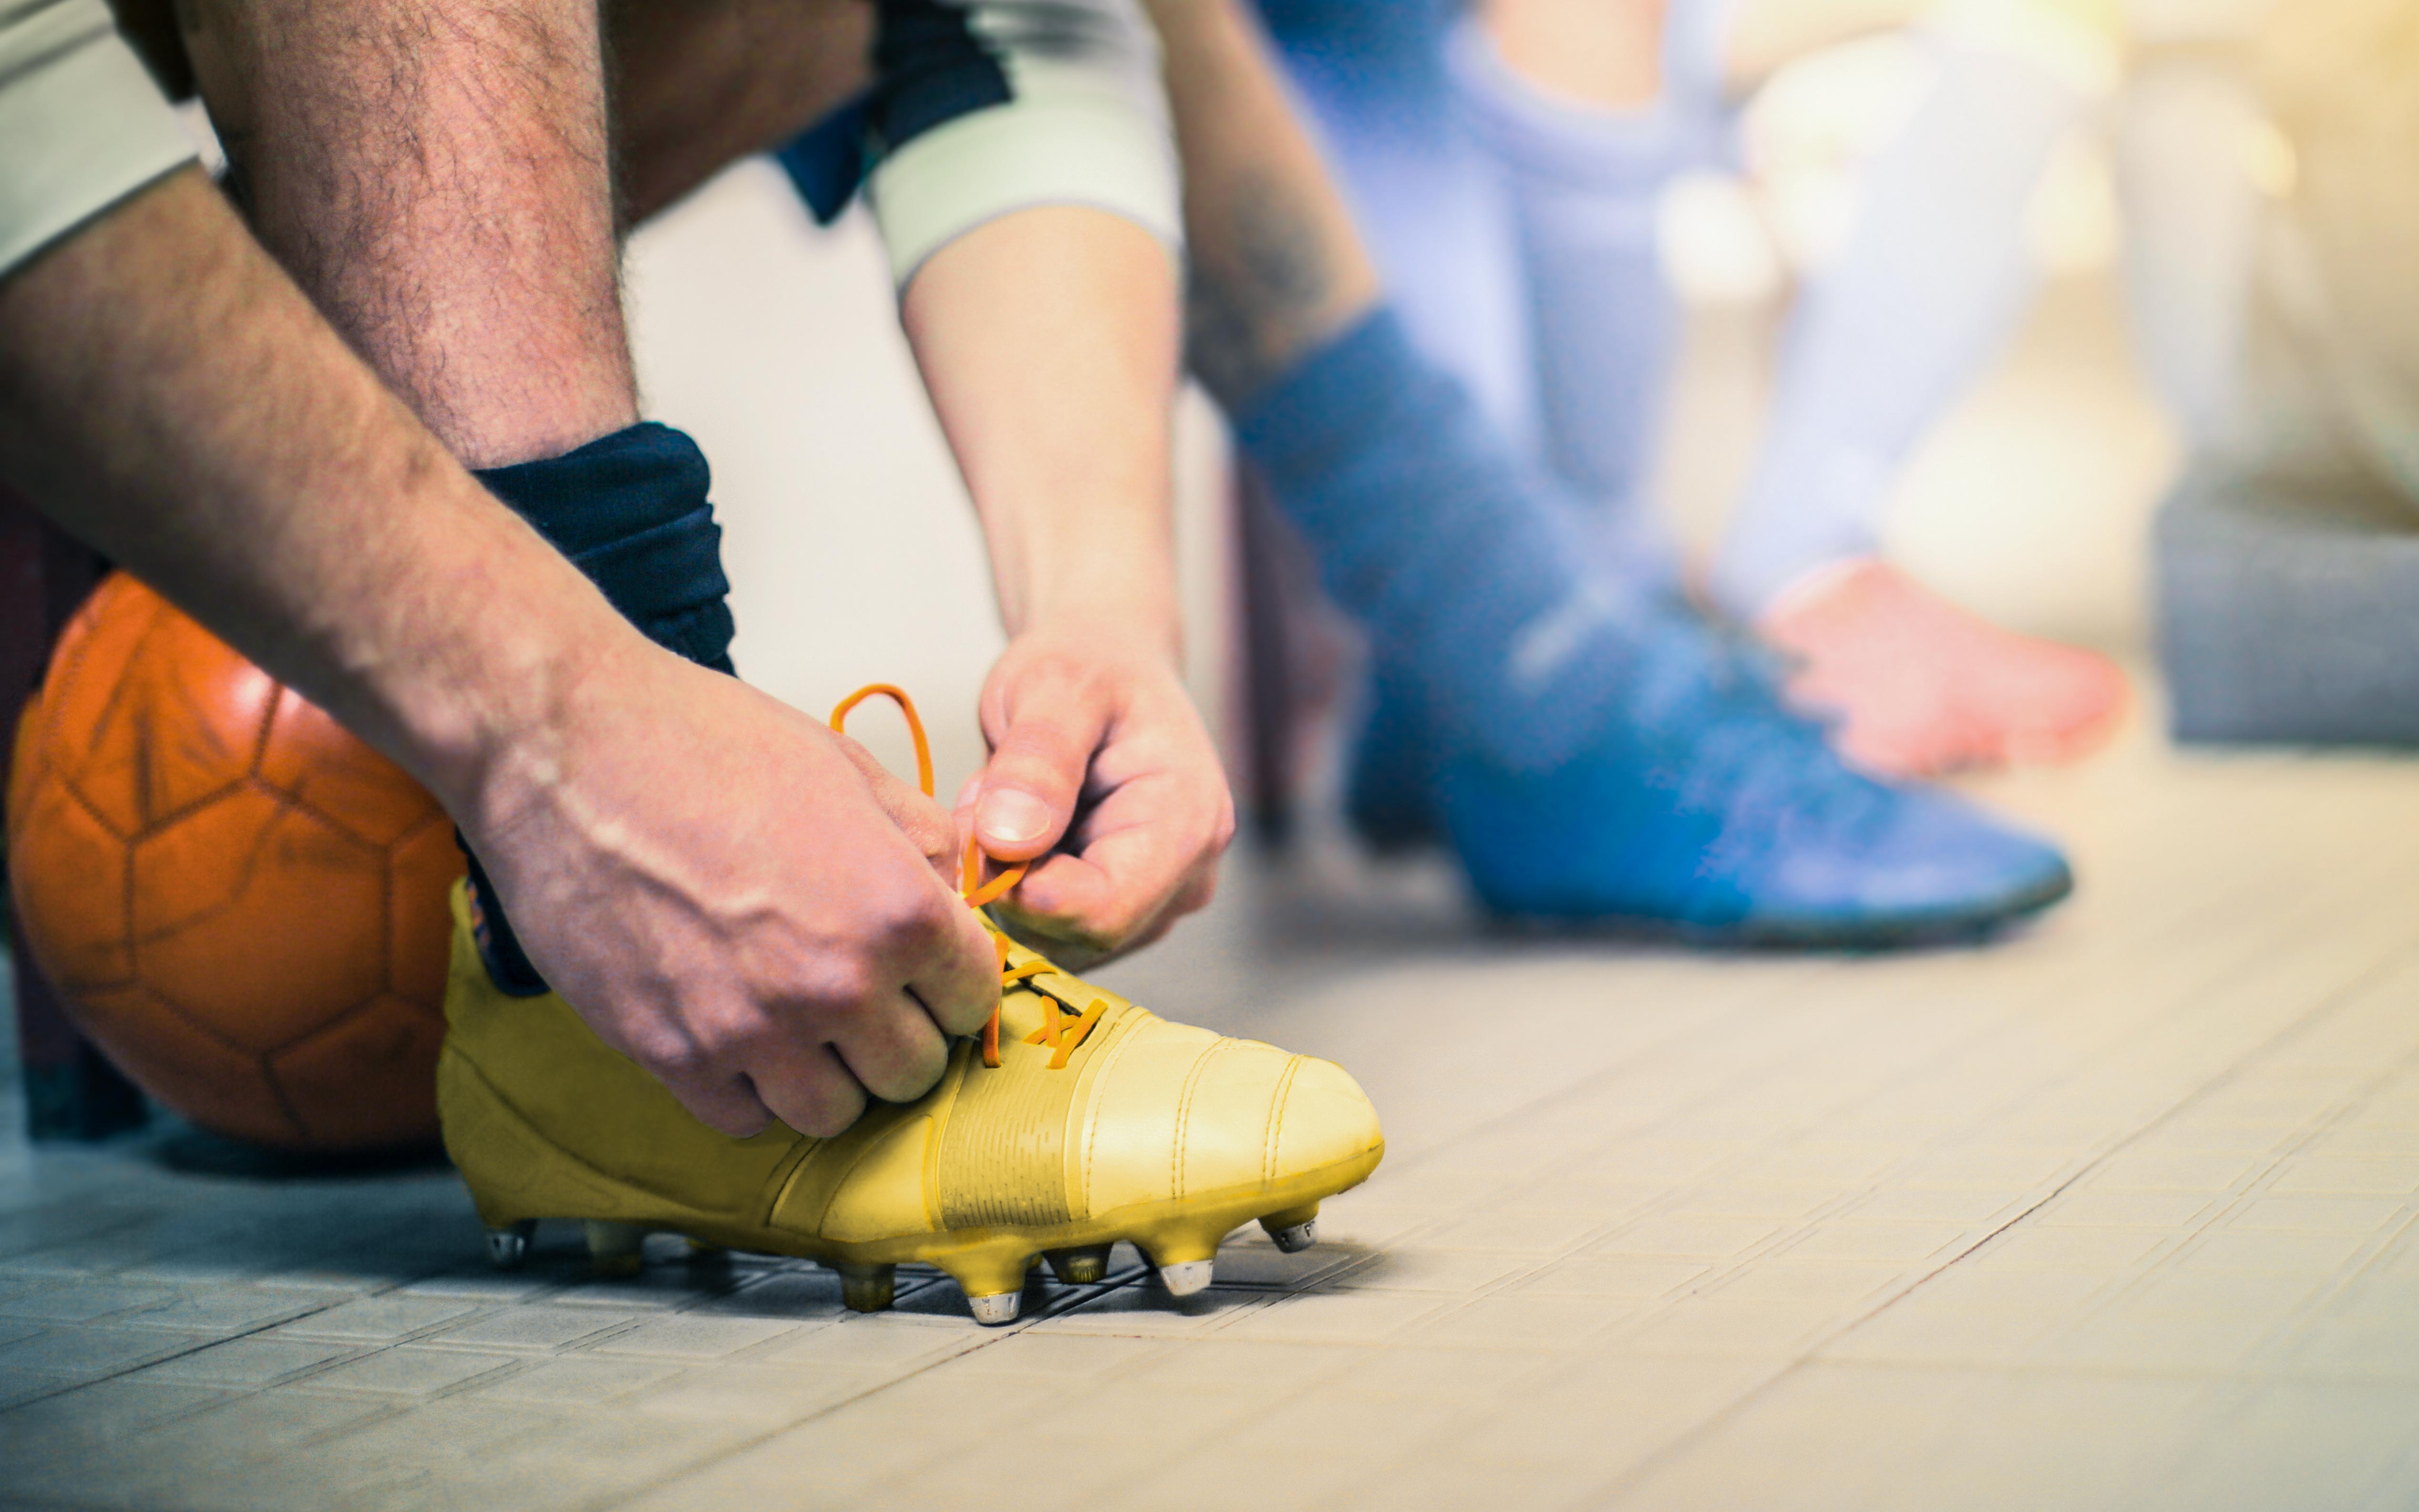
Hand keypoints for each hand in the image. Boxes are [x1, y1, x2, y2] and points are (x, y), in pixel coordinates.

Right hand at [457, 638, 999, 1138]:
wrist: (563, 747)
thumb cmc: (702, 741)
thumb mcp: (846, 770)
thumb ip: (920, 844)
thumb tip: (959, 893)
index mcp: (895, 911)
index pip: (973, 1000)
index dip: (951, 980)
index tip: (923, 968)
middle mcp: (835, 985)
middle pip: (912, 1071)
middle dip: (897, 1035)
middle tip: (861, 995)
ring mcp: (751, 1030)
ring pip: (834, 1114)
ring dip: (828, 1075)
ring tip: (800, 1020)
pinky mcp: (672, 1054)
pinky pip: (745, 1120)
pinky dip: (750, 1089)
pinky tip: (737, 1032)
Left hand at [962, 621, 1234, 968]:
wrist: (1107, 664)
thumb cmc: (1086, 665)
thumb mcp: (1054, 687)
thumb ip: (1037, 760)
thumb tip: (1009, 842)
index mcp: (1188, 825)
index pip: (1100, 912)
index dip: (1021, 891)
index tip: (975, 826)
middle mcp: (1187, 880)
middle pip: (1074, 934)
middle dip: (1008, 879)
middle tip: (983, 796)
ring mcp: (1157, 903)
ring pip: (1054, 939)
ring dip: (1006, 881)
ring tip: (1003, 801)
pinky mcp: (1123, 912)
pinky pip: (1050, 930)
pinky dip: (1015, 887)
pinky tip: (1015, 829)